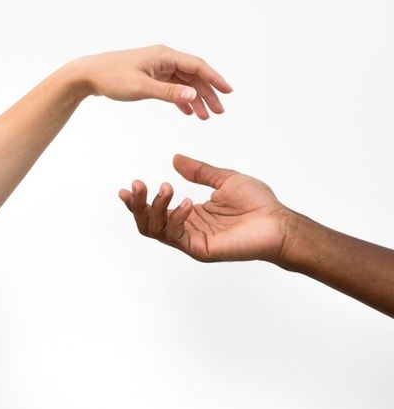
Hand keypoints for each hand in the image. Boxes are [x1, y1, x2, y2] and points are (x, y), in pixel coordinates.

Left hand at [65, 45, 231, 118]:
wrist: (88, 75)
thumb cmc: (112, 77)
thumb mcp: (142, 87)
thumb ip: (169, 93)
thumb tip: (194, 95)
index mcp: (165, 56)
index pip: (198, 66)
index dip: (215, 79)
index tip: (228, 92)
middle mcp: (164, 59)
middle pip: (194, 76)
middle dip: (208, 94)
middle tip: (219, 112)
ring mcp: (158, 67)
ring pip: (185, 83)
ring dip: (196, 99)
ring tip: (206, 117)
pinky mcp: (151, 76)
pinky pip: (173, 87)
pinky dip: (182, 99)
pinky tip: (189, 112)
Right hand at [119, 154, 293, 262]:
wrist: (278, 222)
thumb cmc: (258, 204)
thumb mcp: (224, 179)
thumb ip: (198, 171)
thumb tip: (175, 159)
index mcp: (191, 214)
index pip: (156, 210)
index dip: (140, 200)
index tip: (131, 185)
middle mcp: (189, 228)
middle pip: (149, 223)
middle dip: (138, 204)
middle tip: (138, 185)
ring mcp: (194, 240)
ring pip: (157, 231)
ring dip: (154, 209)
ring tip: (165, 188)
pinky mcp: (202, 249)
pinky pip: (178, 236)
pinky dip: (176, 217)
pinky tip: (186, 202)